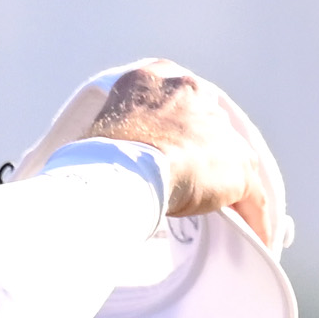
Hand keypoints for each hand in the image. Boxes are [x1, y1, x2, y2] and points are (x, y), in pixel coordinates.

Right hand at [17, 60, 279, 246]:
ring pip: (232, 161)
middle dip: (203, 153)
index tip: (165, 147)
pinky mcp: (235, 166)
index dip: (171, 126)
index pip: (171, 97)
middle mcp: (189, 92)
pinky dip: (254, 220)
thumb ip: (98, 143)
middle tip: (192, 184)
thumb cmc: (87, 163)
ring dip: (231, 189)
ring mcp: (216, 130)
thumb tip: (61, 174)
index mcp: (151, 78)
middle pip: (208, 125)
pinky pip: (251, 197)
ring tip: (232, 217)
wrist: (116, 173)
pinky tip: (257, 240)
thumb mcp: (91, 137)